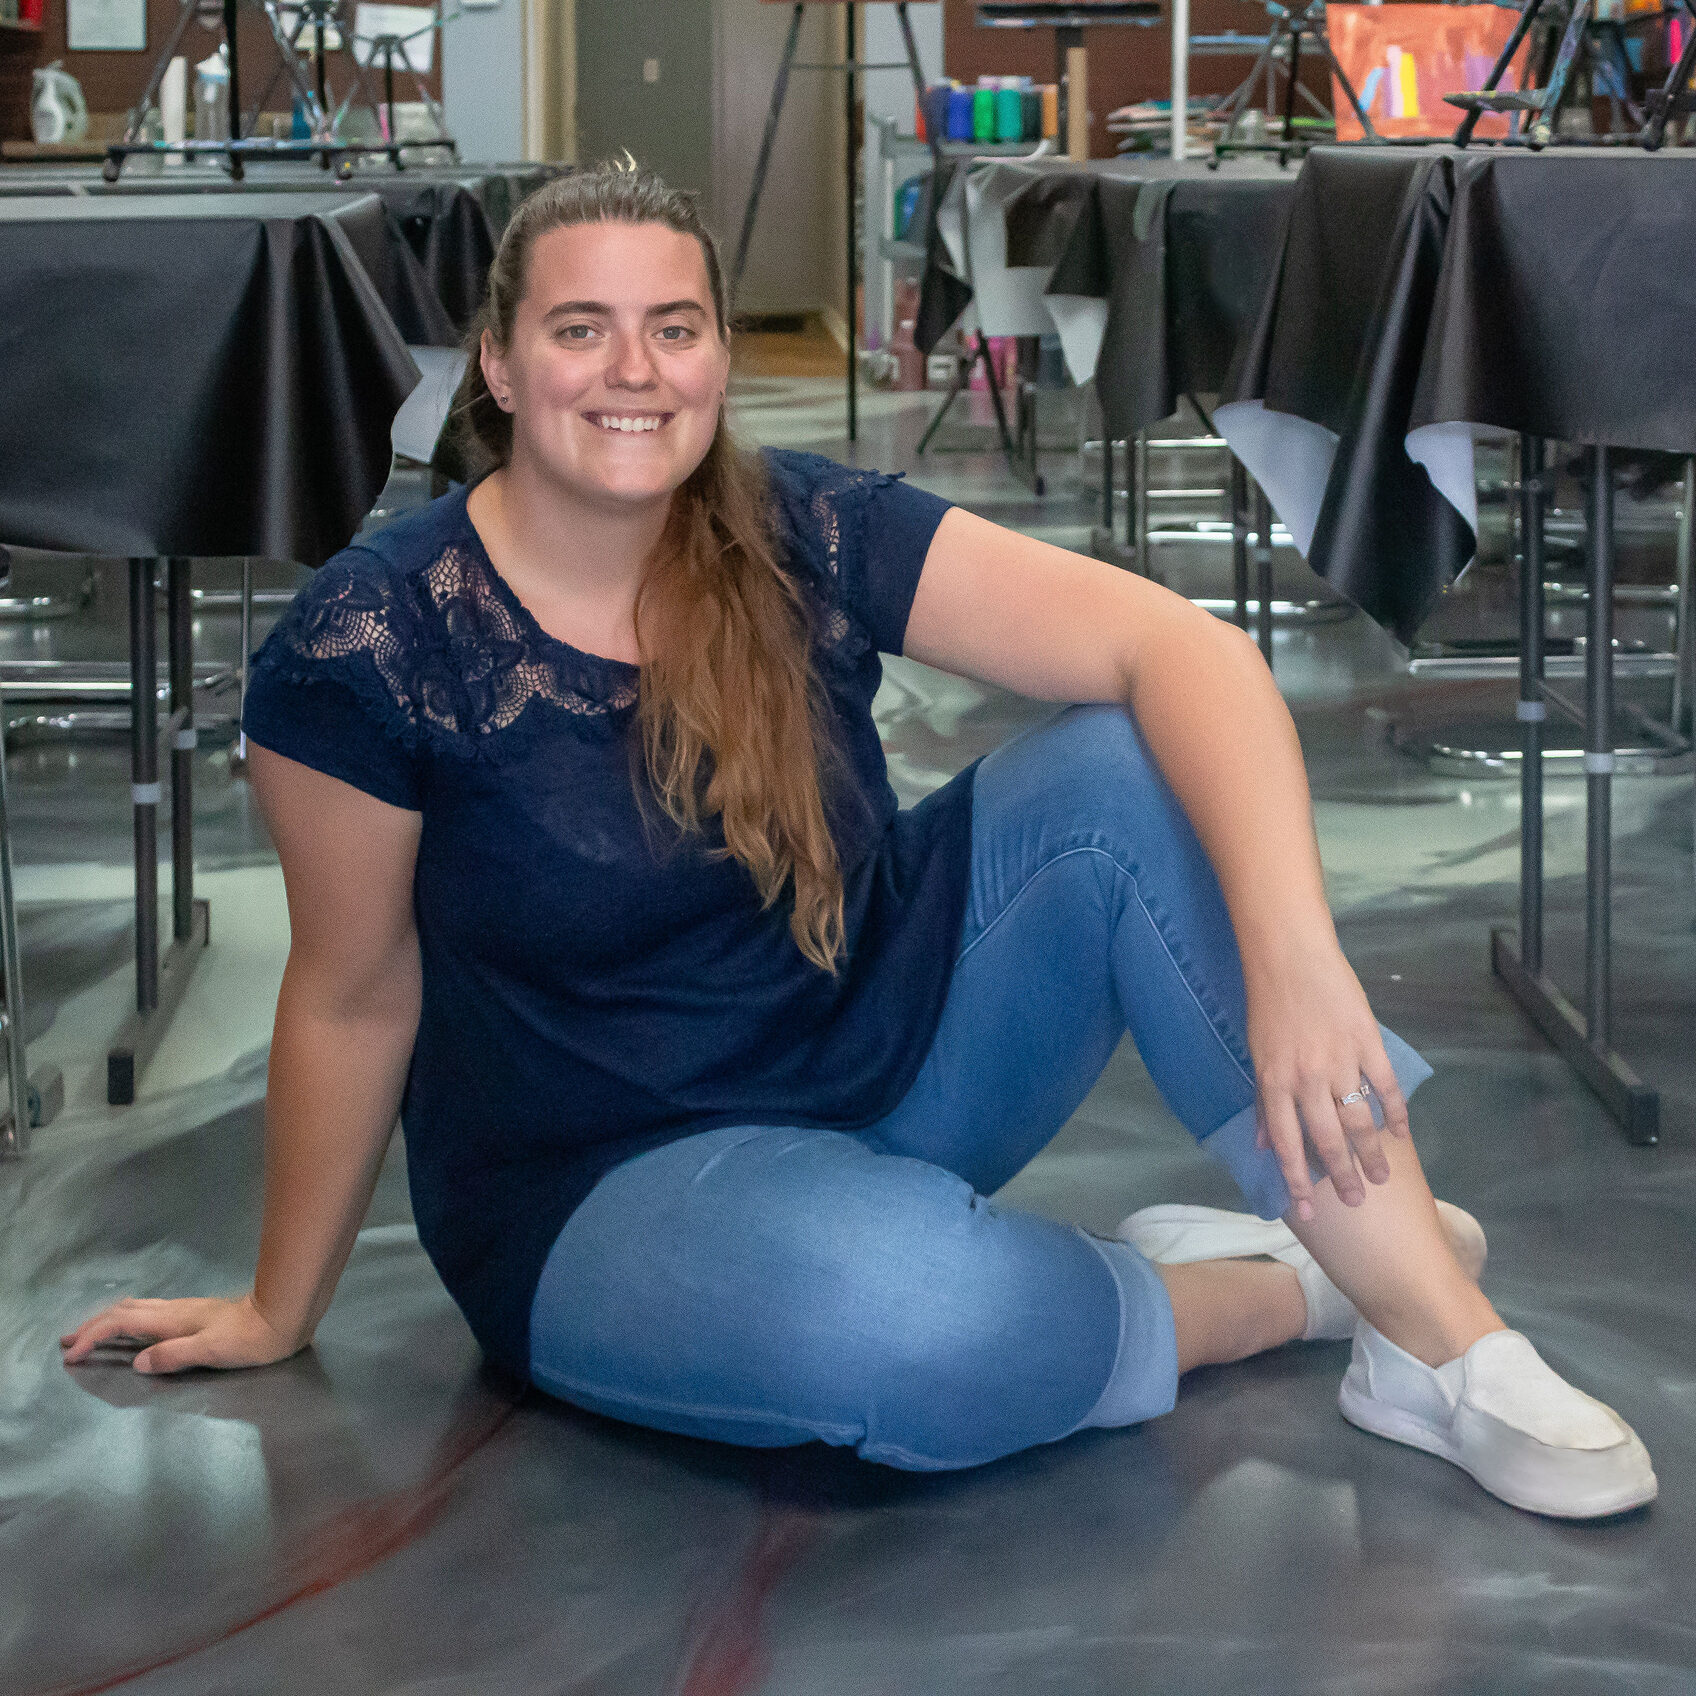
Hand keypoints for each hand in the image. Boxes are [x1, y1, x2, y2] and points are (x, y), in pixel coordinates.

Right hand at [59, 1292, 304, 1375]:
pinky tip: (132, 1328)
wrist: (281, 1316)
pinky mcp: (194, 1314)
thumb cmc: (250, 1338)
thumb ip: (173, 1355)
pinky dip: (127, 1320)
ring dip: (108, 1321)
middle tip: (68, 1343)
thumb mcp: (211, 1350)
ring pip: (135, 1309)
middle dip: (92, 1326)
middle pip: (122, 1312)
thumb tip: (137, 1362)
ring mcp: (184, 1310)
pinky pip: (148, 1313)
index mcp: (171, 1320)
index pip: (120, 1324)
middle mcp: (173, 1311)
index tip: (71, 1357)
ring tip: (90, 1334)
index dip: (92, 1338)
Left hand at [1244, 937, 1410, 1218]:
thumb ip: (1264, 1102)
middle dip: (1342, 1176)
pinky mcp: (1366, 1042)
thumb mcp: (1256, 1055)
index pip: (1287, 1145)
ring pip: (1359, 1120)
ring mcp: (1340, 1061)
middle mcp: (1307, 1079)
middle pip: (1328, 1140)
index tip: (1309, 1213)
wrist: (1290, 956)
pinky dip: (1395, 1112)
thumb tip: (1263, 1144)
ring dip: (1371, 1153)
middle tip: (1357, 1203)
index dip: (1298, 1181)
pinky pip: (1385, 1086)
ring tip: (1381, 1178)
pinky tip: (1400, 1134)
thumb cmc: (1268, 1004)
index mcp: (1275, 1083)